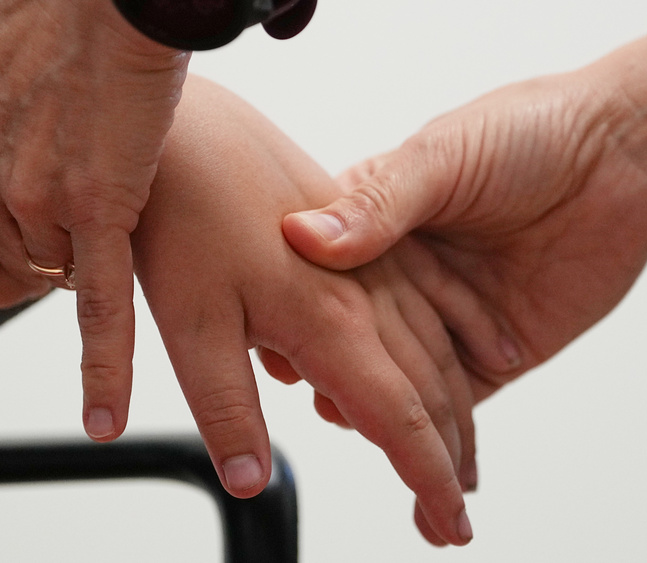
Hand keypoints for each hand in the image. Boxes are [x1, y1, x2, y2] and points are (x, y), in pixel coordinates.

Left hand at [0, 0, 188, 440]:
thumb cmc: (55, 7)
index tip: (28, 268)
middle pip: (11, 265)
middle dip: (45, 258)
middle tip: (82, 213)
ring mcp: (32, 197)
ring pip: (61, 272)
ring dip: (87, 253)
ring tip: (111, 184)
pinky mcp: (98, 207)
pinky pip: (99, 305)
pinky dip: (104, 369)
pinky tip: (106, 418)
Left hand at [131, 75, 474, 545]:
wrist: (192, 122)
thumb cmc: (181, 214)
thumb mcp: (188, 321)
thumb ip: (227, 402)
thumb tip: (251, 479)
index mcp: (330, 323)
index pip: (398, 419)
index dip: (427, 479)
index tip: (450, 526)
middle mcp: (365, 292)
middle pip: (429, 388)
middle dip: (448, 455)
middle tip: (458, 511)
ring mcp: (370, 257)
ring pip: (433, 344)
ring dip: (456, 404)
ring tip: (465, 451)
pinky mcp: (363, 232)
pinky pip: (426, 296)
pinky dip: (452, 338)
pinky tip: (461, 348)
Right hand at [283, 72, 646, 398]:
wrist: (628, 157)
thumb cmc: (532, 132)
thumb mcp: (442, 156)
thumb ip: (378, 203)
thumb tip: (302, 236)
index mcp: (380, 217)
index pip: (319, 270)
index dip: (294, 300)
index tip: (269, 326)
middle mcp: (408, 271)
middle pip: (352, 332)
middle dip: (326, 363)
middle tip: (300, 380)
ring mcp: (450, 316)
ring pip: (398, 376)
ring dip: (371, 406)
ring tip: (344, 418)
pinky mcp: (495, 353)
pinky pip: (457, 400)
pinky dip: (433, 429)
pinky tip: (404, 443)